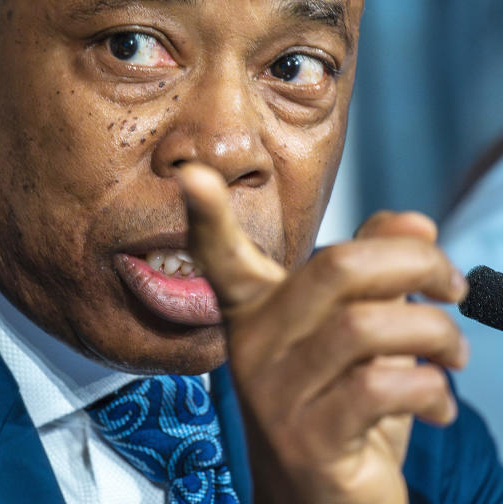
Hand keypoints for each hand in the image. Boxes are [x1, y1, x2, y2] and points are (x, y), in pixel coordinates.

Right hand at [179, 164, 468, 503]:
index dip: (207, 216)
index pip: (222, 257)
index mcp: (257, 311)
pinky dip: (433, 388)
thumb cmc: (344, 405)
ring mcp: (275, 394)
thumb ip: (380, 270)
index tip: (191, 174)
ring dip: (438, 334)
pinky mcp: (307, 439)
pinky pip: (384, 386)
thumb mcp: (361, 332)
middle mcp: (254, 346)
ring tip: (454, 356)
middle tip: (454, 287)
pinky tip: (438, 407)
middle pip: (337, 268)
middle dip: (418, 264)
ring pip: (368, 326)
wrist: (324, 500)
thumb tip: (416, 222)